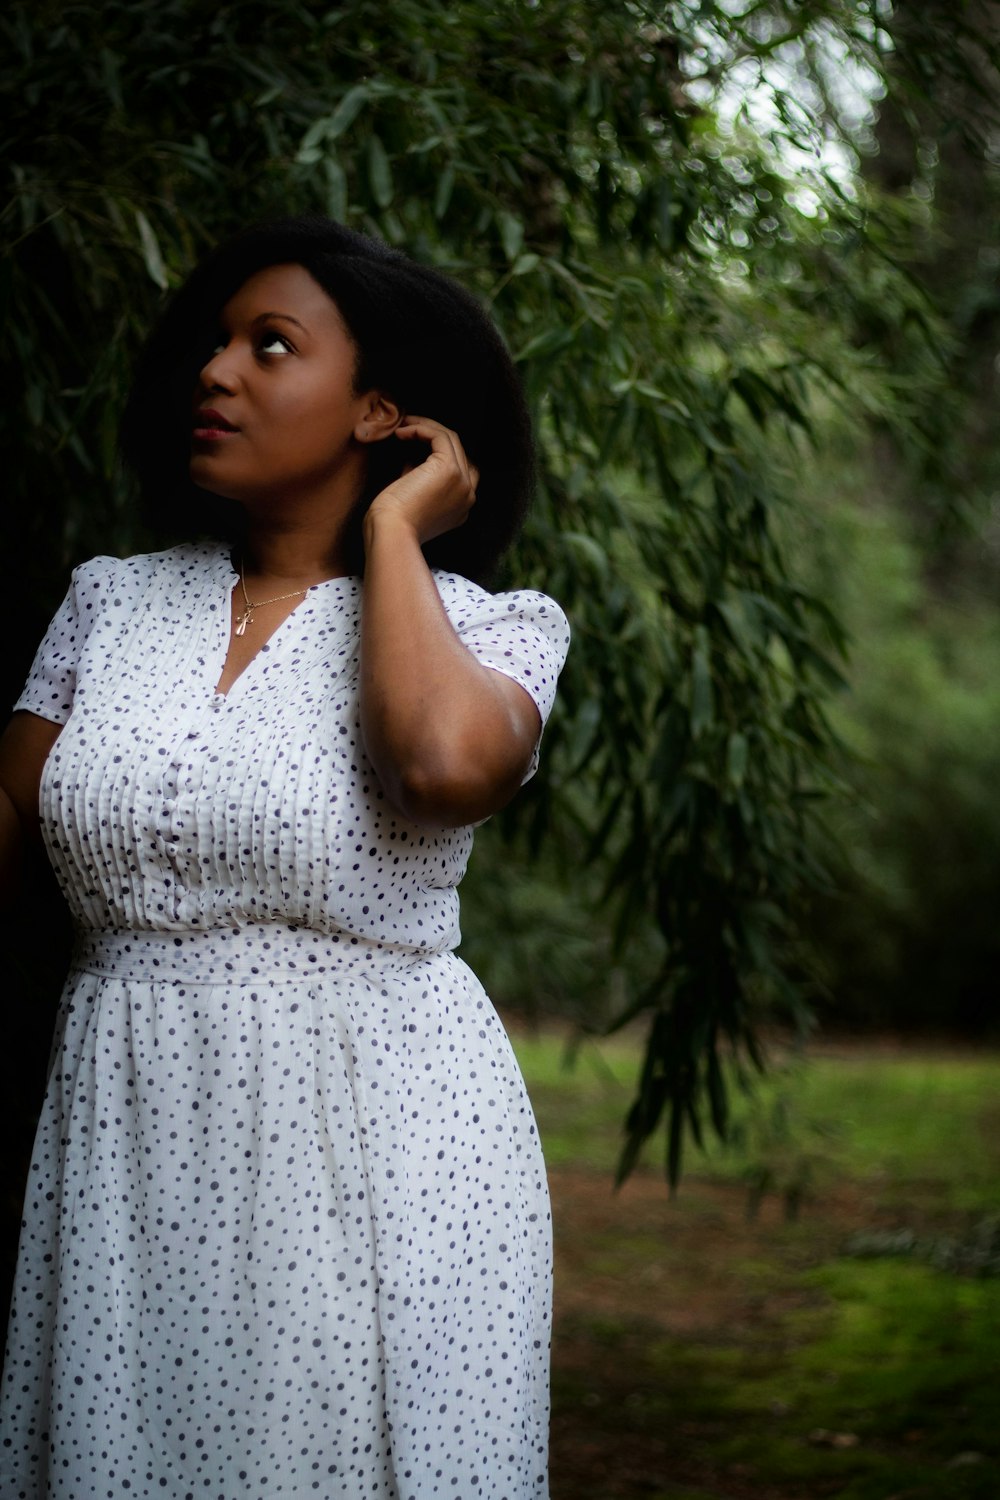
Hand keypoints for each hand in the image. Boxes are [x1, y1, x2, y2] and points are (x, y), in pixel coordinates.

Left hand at [365, 417, 477, 545]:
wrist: (390, 534)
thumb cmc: (392, 523)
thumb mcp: (413, 497)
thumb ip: (420, 477)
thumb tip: (413, 452)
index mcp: (461, 508)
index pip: (461, 469)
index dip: (439, 452)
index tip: (414, 444)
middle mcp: (469, 495)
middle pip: (457, 451)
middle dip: (431, 435)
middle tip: (406, 427)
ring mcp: (463, 482)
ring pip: (451, 440)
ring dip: (426, 427)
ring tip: (403, 425)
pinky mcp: (450, 470)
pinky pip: (440, 436)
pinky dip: (421, 428)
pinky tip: (401, 431)